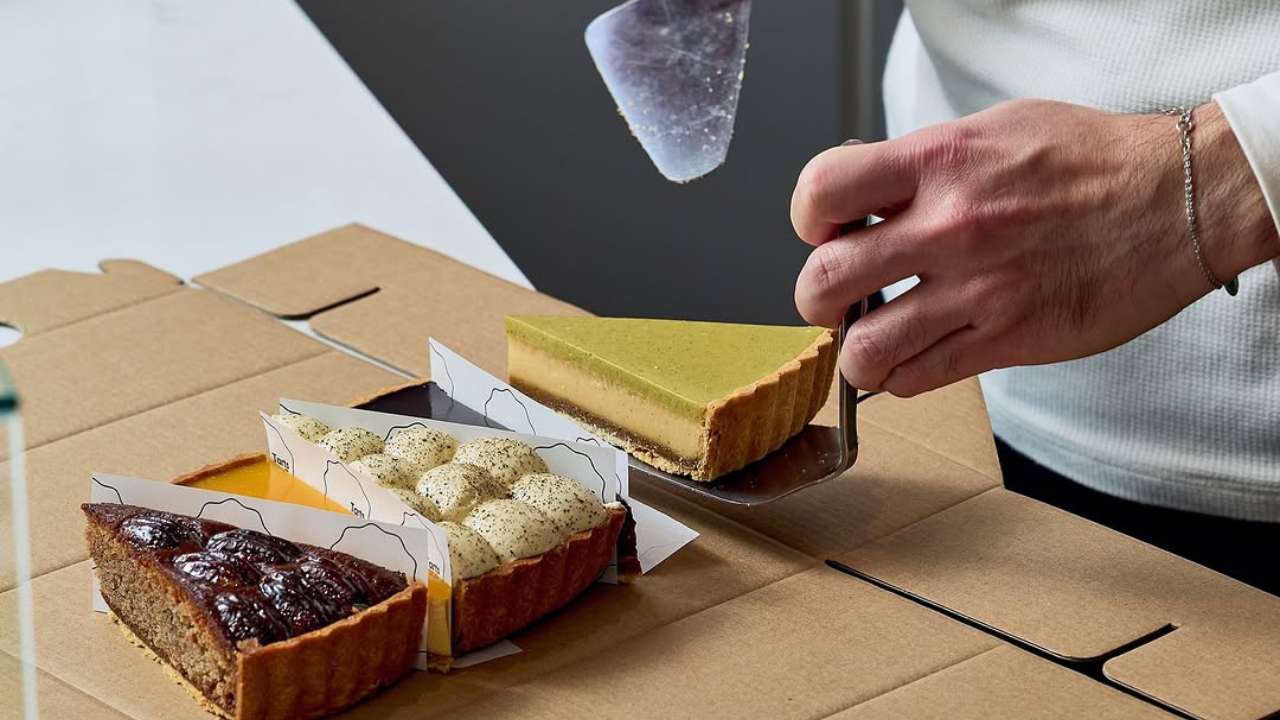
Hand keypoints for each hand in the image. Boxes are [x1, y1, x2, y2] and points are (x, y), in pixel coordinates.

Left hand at [791, 99, 1279, 395]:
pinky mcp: (1008, 339)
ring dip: (856, 354)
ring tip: (872, 342)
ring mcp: (977, 290)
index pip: (822, 192)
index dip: (809, 219)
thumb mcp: (994, 130)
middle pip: (824, 282)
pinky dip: (900, 378)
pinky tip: (912, 361)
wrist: (1177, 200)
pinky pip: (919, 378)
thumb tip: (864, 199)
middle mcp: (949, 227)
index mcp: (940, 162)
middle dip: (818, 299)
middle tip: (839, 300)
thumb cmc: (1088, 160)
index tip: (826, 232)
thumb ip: (922, 164)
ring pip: (865, 349)